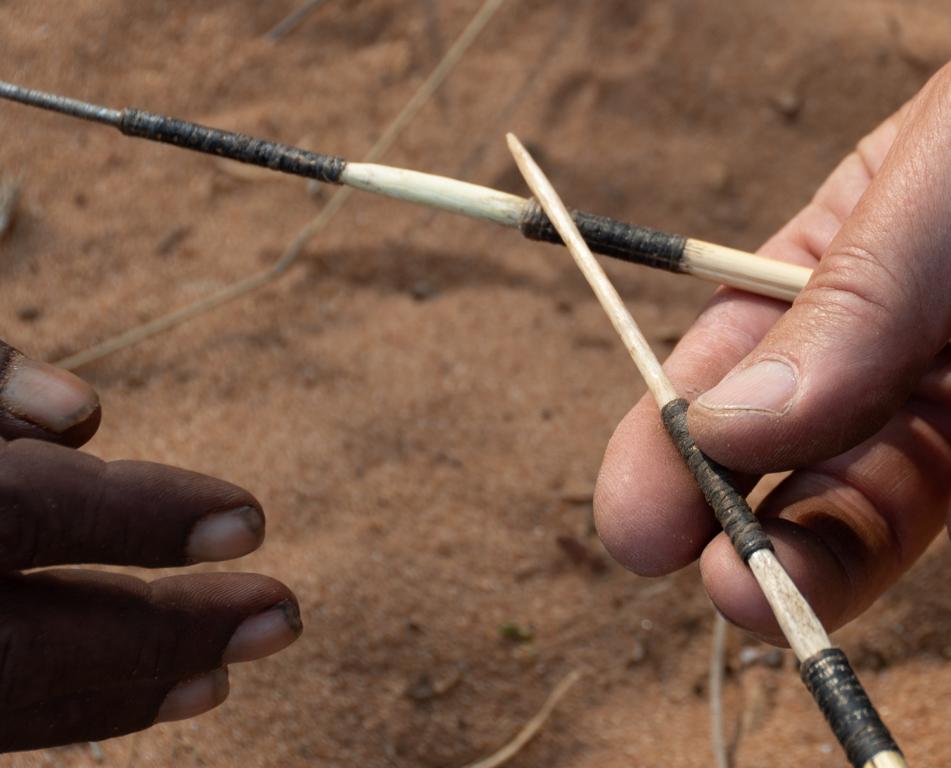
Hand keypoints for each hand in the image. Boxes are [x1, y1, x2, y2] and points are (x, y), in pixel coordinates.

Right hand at [0, 343, 300, 750]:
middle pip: (18, 651)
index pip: (25, 513)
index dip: (143, 517)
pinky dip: (66, 705)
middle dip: (161, 636)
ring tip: (220, 680)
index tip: (252, 520)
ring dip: (120, 696)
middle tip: (283, 617)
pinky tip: (146, 693)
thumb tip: (86, 416)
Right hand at [595, 65, 950, 642]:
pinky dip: (888, 561)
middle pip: (798, 441)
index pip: (741, 348)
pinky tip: (846, 587)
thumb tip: (723, 420)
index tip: (637, 509)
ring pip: (878, 501)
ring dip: (813, 554)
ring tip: (756, 598)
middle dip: (737, 509)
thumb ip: (843, 299)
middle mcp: (910, 343)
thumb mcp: (947, 184)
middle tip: (695, 568)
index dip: (674, 427)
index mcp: (860, 257)